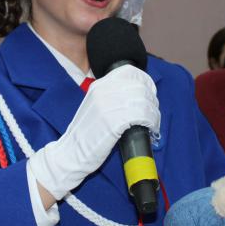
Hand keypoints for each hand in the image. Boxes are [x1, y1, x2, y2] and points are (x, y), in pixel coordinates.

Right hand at [28, 65, 159, 200]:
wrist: (71, 152)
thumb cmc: (85, 134)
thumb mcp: (95, 106)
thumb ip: (111, 97)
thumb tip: (137, 96)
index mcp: (98, 86)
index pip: (130, 72)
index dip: (145, 81)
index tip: (150, 93)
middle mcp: (103, 92)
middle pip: (140, 87)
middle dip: (152, 100)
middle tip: (153, 114)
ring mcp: (108, 106)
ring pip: (143, 102)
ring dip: (153, 113)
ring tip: (153, 123)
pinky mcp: (113, 122)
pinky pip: (141, 116)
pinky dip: (150, 122)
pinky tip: (150, 128)